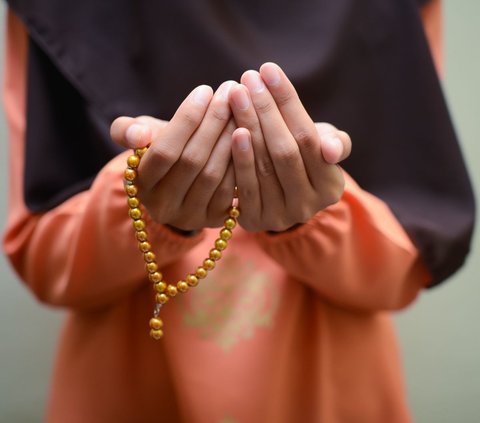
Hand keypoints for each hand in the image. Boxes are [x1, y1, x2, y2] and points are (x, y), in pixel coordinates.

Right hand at [110, 81, 236, 230]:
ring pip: (213, 174)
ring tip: (242, 107)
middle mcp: (163, 207)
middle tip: (231, 92)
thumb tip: (139, 136)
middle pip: (192, 161)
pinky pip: (232, 188)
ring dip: (231, 137)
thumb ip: (128, 130)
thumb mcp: (140, 136)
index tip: (205, 90)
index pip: (163, 151)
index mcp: (140, 185)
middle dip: (213, 122)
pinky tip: (249, 133)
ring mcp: (190, 216)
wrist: (183, 183)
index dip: (186, 120)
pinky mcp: (215, 220)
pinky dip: (241, 159)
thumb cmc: (162, 149)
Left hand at [228, 62, 349, 231]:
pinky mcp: (254, 221)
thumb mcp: (325, 149)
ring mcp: (280, 217)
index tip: (269, 70)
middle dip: (265, 110)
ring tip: (236, 94)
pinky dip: (239, 157)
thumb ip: (335, 142)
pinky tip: (232, 129)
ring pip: (263, 166)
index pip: (308, 138)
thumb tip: (330, 149)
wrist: (280, 196)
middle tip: (247, 77)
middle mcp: (308, 206)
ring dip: (248, 126)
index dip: (288, 102)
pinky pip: (244, 186)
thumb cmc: (304, 161)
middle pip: (284, 151)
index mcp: (330, 187)